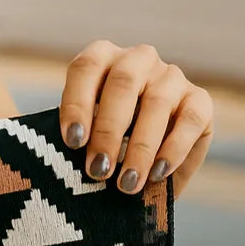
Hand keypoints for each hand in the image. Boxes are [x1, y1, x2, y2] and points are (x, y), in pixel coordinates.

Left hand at [58, 41, 213, 200]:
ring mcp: (171, 78)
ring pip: (157, 102)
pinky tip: (157, 174)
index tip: (72, 143)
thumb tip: (45, 162)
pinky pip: (190, 119)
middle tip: (98, 170)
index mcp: (102, 60)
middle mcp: (138, 60)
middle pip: (122, 83)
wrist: (142, 175)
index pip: (86, 68)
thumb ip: (70, 142)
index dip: (77, 102)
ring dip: (139, 148)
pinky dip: (173, 148)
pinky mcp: (199, 102)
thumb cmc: (101, 155)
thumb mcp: (80, 145)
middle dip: (108, 130)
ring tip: (125, 185)